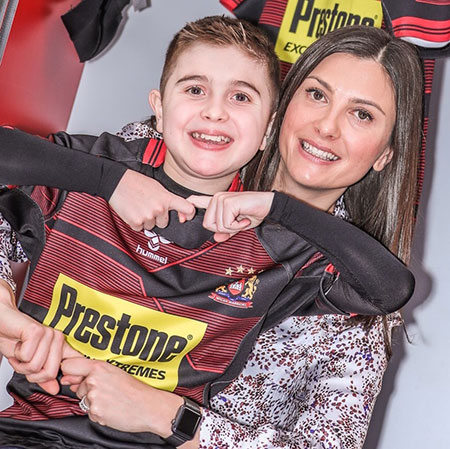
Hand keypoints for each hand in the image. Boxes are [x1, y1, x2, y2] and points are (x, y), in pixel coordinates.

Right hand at [0, 282, 72, 394]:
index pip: (74, 363)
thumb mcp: (29, 362)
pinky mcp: (36, 331)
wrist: (1, 321)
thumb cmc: (14, 339)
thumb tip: (55, 389)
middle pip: (50, 372)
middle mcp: (57, 338)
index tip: (60, 385)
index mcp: (60, 345)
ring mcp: (48, 333)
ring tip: (20, 352)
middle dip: (31, 373)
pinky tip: (17, 346)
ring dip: (21, 364)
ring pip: (36, 367)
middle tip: (24, 361)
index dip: (70, 378)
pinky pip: (27, 357)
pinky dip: (16, 356)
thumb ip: (42, 375)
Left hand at [60, 357, 182, 435]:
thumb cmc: (134, 389)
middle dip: (88, 391)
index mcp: (99, 367)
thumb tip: (67, 380)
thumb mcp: (114, 372)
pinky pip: (90, 413)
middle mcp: (93, 380)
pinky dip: (99, 412)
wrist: (148, 406)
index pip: (68, 365)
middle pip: (77, 387)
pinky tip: (112, 408)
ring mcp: (93, 397)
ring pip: (83, 400)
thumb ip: (90, 373)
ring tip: (111, 400)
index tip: (74, 376)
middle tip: (108, 391)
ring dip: (94, 402)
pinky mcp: (95, 412)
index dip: (69, 372)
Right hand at [109, 169, 195, 230]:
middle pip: (164, 223)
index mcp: (167, 198)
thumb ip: (167, 198)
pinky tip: (131, 211)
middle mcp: (159, 208)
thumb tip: (177, 209)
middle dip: (157, 218)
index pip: (187, 208)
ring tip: (138, 206)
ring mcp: (148, 216)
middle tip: (147, 206)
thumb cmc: (136, 182)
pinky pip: (139, 228)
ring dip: (145, 220)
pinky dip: (135, 222)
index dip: (190, 214)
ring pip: (151, 226)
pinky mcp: (136, 222)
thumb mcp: (157, 187)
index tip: (186, 217)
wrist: (116, 181)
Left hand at [188, 192, 274, 241]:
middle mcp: (217, 198)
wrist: (268, 205)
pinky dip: (237, 226)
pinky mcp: (228, 202)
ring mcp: (222, 199)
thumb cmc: (254, 212)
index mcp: (217, 202)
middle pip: (207, 224)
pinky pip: (226, 224)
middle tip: (237, 223)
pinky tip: (244, 219)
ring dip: (232, 228)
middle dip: (223, 229)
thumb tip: (216, 238)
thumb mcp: (238, 225)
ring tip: (242, 220)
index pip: (195, 201)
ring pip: (217, 225)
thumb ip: (226, 231)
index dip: (186, 210)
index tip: (182, 219)